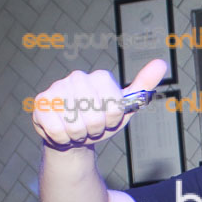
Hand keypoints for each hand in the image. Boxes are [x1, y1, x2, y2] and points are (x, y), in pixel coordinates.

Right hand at [33, 59, 166, 149]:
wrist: (76, 137)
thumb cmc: (103, 120)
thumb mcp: (126, 107)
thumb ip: (143, 86)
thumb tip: (161, 63)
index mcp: (100, 78)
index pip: (114, 105)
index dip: (112, 119)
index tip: (109, 119)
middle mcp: (76, 78)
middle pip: (95, 116)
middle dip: (97, 129)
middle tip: (93, 127)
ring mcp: (56, 89)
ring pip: (76, 124)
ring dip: (80, 135)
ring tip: (79, 130)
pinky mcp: (40, 104)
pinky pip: (57, 130)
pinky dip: (63, 138)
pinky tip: (63, 132)